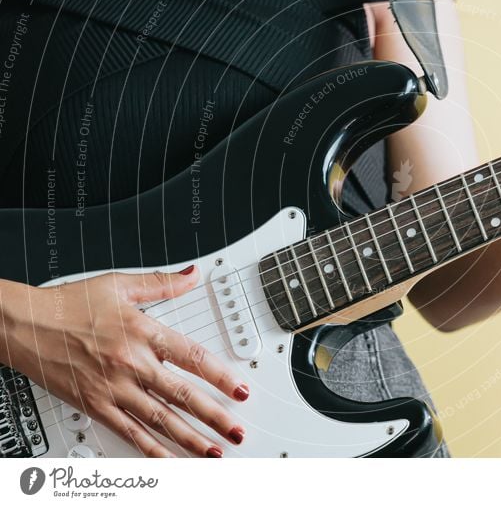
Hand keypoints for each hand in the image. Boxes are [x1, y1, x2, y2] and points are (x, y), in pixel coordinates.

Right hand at [0, 267, 247, 456]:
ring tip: (212, 451)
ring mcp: (114, 388)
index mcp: (144, 332)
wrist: (25, 324)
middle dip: (214, 417)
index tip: (240, 390)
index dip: (221, 377)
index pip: (194, 358)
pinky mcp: (96, 405)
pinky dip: (151, 450)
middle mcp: (132, 364)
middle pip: (182, 396)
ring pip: (160, 420)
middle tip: (236, 431)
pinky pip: (129, 432)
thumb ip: (162, 284)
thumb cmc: (69, 304)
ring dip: (189, 439)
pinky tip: (169, 460)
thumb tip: (191, 275)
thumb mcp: (120, 285)